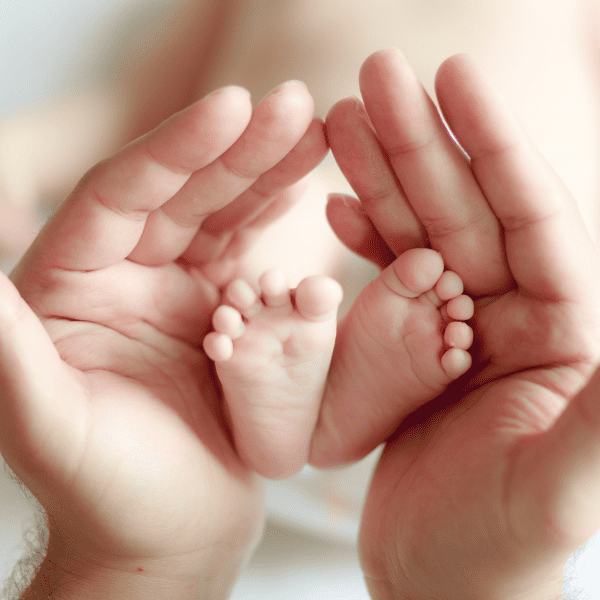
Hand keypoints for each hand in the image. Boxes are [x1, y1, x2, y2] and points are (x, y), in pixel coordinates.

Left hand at [0, 81, 325, 598]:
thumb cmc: (110, 496)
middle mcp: (119, 279)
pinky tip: (302, 185)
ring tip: (314, 129)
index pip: (122, 196)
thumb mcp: (48, 426)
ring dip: (266, 171)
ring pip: (221, 215)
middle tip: (296, 104)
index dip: (177, 149)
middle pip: (181, 195)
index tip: (234, 106)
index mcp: (66, 290)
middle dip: (238, 148)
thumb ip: (7, 351)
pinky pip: (248, 253)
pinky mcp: (219, 313)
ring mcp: (173, 292)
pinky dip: (274, 217)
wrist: (169, 536)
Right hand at [324, 49, 599, 598]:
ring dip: (380, 178)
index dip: (491, 144)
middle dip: (419, 141)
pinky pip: (387, 278)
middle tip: (372, 77)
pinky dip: (363, 239)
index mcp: (562, 333)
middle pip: (464, 211)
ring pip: (418, 235)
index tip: (452, 76)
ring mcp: (459, 330)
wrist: (436, 588)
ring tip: (337, 124)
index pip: (530, 216)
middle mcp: (514, 320)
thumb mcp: (560, 488)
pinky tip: (335, 205)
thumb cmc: (495, 554)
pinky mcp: (413, 350)